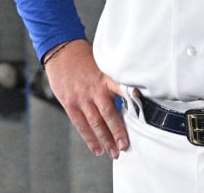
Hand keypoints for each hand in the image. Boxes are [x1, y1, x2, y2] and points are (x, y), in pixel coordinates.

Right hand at [43, 39, 127, 157]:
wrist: (61, 50)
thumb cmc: (84, 57)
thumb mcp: (103, 63)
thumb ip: (113, 80)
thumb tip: (130, 96)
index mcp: (106, 78)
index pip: (123, 91)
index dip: (133, 103)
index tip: (142, 115)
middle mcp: (94, 90)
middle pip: (109, 115)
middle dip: (118, 132)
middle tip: (126, 146)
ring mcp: (82, 98)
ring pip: (96, 123)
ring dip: (106, 140)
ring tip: (114, 153)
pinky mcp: (70, 104)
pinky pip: (81, 125)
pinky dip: (89, 138)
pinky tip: (97, 149)